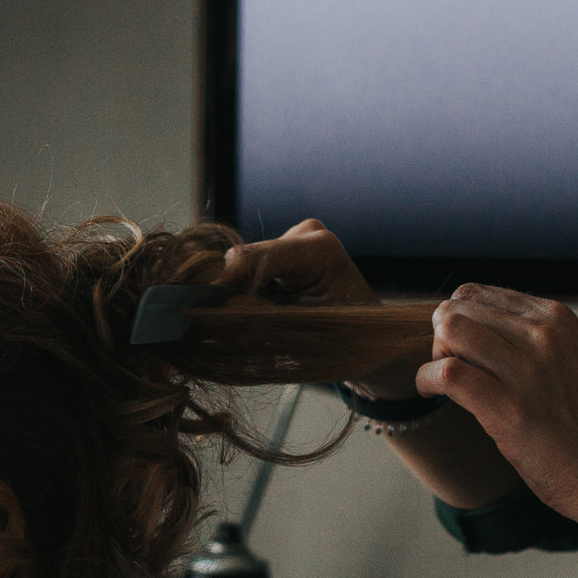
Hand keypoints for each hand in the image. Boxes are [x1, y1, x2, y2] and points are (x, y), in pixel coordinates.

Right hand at [219, 219, 418, 393]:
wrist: (378, 343)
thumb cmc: (351, 343)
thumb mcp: (302, 336)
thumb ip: (259, 319)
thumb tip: (216, 310)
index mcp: (318, 248)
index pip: (251, 258)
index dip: (221, 285)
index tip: (200, 313)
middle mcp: (307, 234)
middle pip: (245, 262)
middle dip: (233, 295)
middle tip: (229, 332)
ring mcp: (298, 241)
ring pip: (246, 270)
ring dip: (242, 298)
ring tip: (258, 329)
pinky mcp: (289, 253)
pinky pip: (254, 273)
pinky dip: (252, 297)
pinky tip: (266, 316)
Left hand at [417, 284, 577, 522]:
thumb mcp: (573, 362)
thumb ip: (535, 341)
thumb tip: (483, 330)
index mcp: (557, 320)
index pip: (480, 294)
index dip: (460, 319)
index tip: (462, 348)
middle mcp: (543, 336)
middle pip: (460, 308)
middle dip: (443, 336)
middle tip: (450, 367)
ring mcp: (527, 371)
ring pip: (451, 330)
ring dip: (435, 355)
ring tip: (445, 381)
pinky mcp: (509, 408)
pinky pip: (447, 373)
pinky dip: (427, 380)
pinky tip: (432, 394)